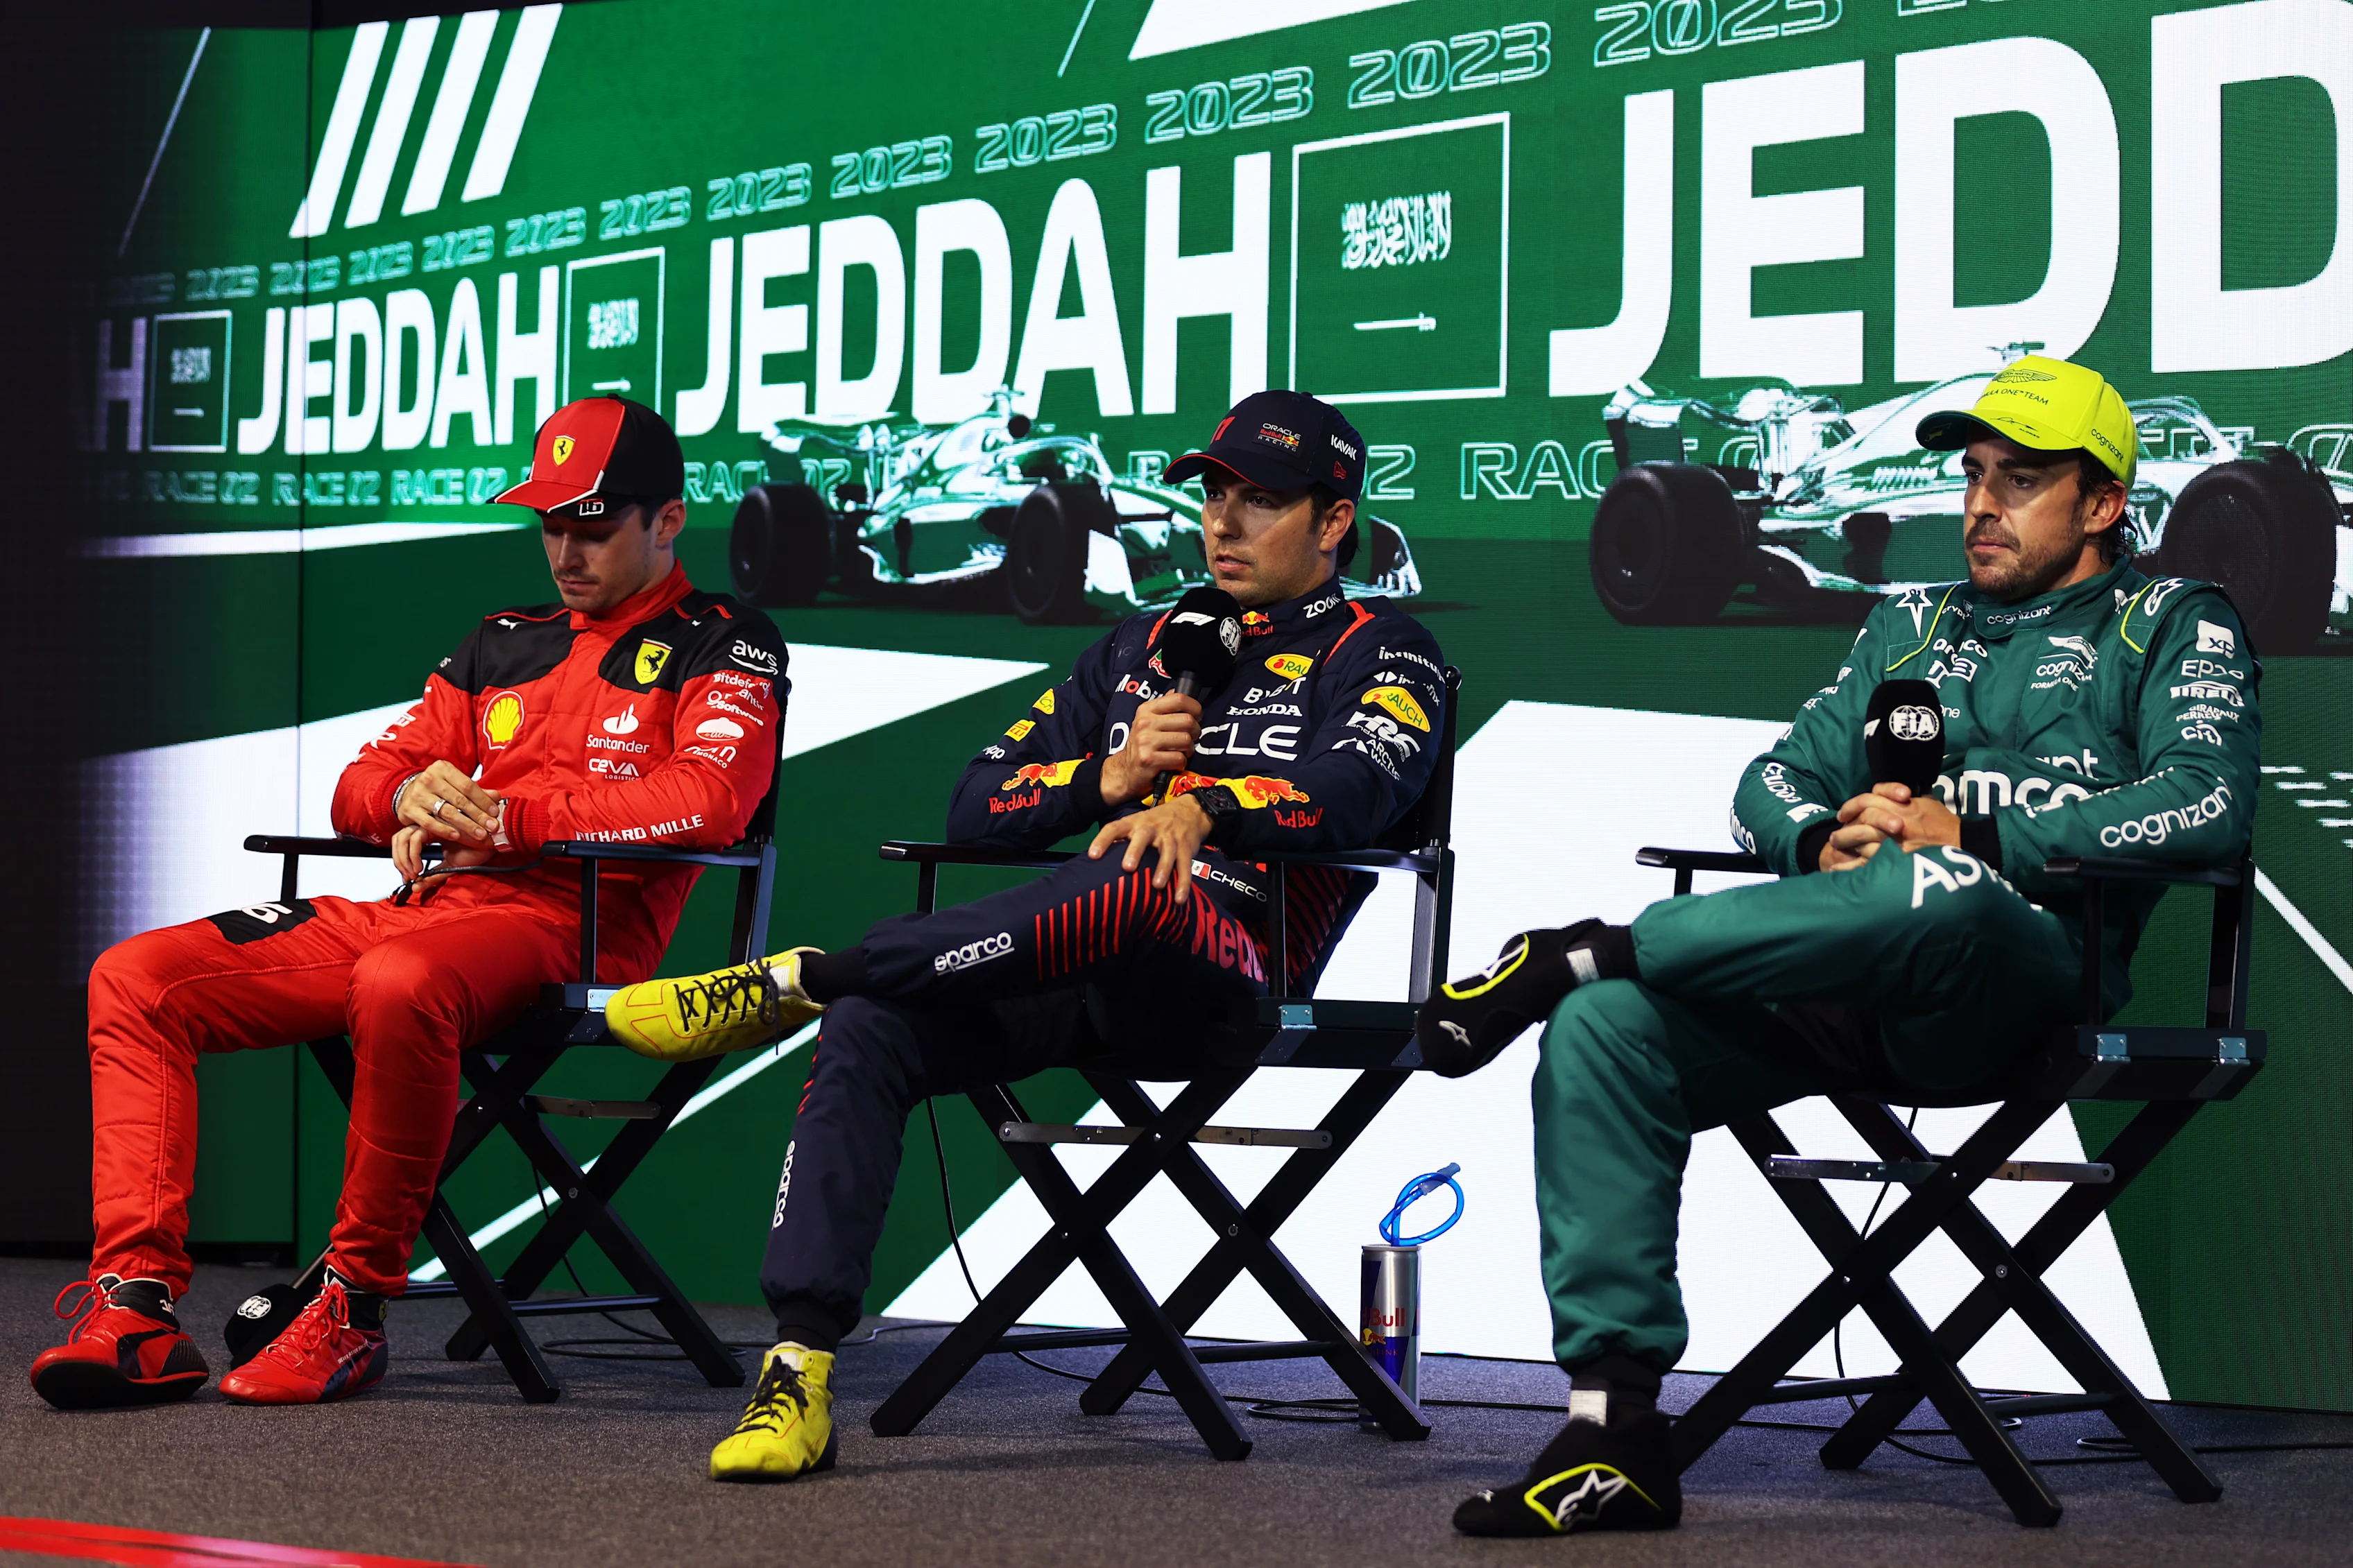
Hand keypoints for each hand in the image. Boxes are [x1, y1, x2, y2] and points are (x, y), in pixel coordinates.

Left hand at [392, 827, 495, 880]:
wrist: (495, 839)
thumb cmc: (478, 848)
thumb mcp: (452, 865)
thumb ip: (434, 874)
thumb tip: (416, 887)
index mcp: (431, 830)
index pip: (404, 841)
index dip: (401, 860)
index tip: (409, 878)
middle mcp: (428, 824)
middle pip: (398, 838)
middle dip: (398, 860)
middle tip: (408, 877)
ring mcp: (431, 822)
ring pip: (403, 837)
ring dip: (404, 859)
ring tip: (415, 873)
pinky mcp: (436, 824)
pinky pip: (415, 839)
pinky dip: (414, 855)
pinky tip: (421, 868)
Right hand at [395, 759, 502, 844]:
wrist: (407, 792)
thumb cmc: (437, 788)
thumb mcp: (454, 783)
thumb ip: (475, 790)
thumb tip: (497, 797)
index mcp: (443, 768)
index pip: (468, 786)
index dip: (483, 800)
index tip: (494, 812)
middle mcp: (429, 779)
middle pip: (459, 800)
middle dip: (478, 815)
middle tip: (492, 826)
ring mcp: (417, 795)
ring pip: (447, 812)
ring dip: (466, 825)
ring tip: (480, 834)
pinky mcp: (409, 810)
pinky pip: (430, 823)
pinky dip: (444, 830)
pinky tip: (457, 836)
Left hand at [1086, 795, 1213, 902]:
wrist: (1190, 810)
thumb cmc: (1155, 823)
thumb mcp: (1137, 823)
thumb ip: (1121, 839)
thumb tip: (1098, 862)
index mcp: (1134, 822)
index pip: (1115, 828)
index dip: (1102, 840)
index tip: (1092, 856)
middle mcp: (1151, 828)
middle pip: (1142, 836)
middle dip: (1135, 851)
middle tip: (1127, 868)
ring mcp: (1170, 838)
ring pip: (1167, 852)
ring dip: (1162, 869)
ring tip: (1157, 886)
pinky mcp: (1186, 848)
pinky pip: (1185, 866)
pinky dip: (1183, 883)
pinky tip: (1179, 900)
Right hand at [1099, 692, 1203, 805]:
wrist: (1125, 770)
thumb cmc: (1143, 745)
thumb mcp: (1148, 720)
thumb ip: (1164, 707)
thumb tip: (1178, 691)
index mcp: (1146, 710)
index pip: (1179, 699)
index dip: (1195, 708)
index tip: (1196, 716)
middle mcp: (1145, 723)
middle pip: (1187, 721)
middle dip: (1195, 732)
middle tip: (1190, 738)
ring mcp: (1146, 741)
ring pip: (1186, 740)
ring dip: (1188, 750)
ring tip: (1180, 751)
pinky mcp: (1149, 760)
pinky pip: (1179, 759)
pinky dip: (1180, 763)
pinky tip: (1172, 763)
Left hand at [1819, 783, 1959, 871]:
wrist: (1964, 845)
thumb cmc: (1945, 823)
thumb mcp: (1926, 801)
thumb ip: (1902, 798)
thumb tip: (1884, 795)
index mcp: (1903, 806)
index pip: (1869, 799)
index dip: (1852, 805)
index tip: (1843, 814)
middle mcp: (1897, 823)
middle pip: (1862, 821)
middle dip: (1845, 828)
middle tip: (1834, 836)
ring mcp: (1896, 844)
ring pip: (1861, 842)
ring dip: (1845, 845)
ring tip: (1835, 849)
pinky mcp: (1897, 863)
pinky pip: (1868, 865)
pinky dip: (1850, 868)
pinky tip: (1837, 870)